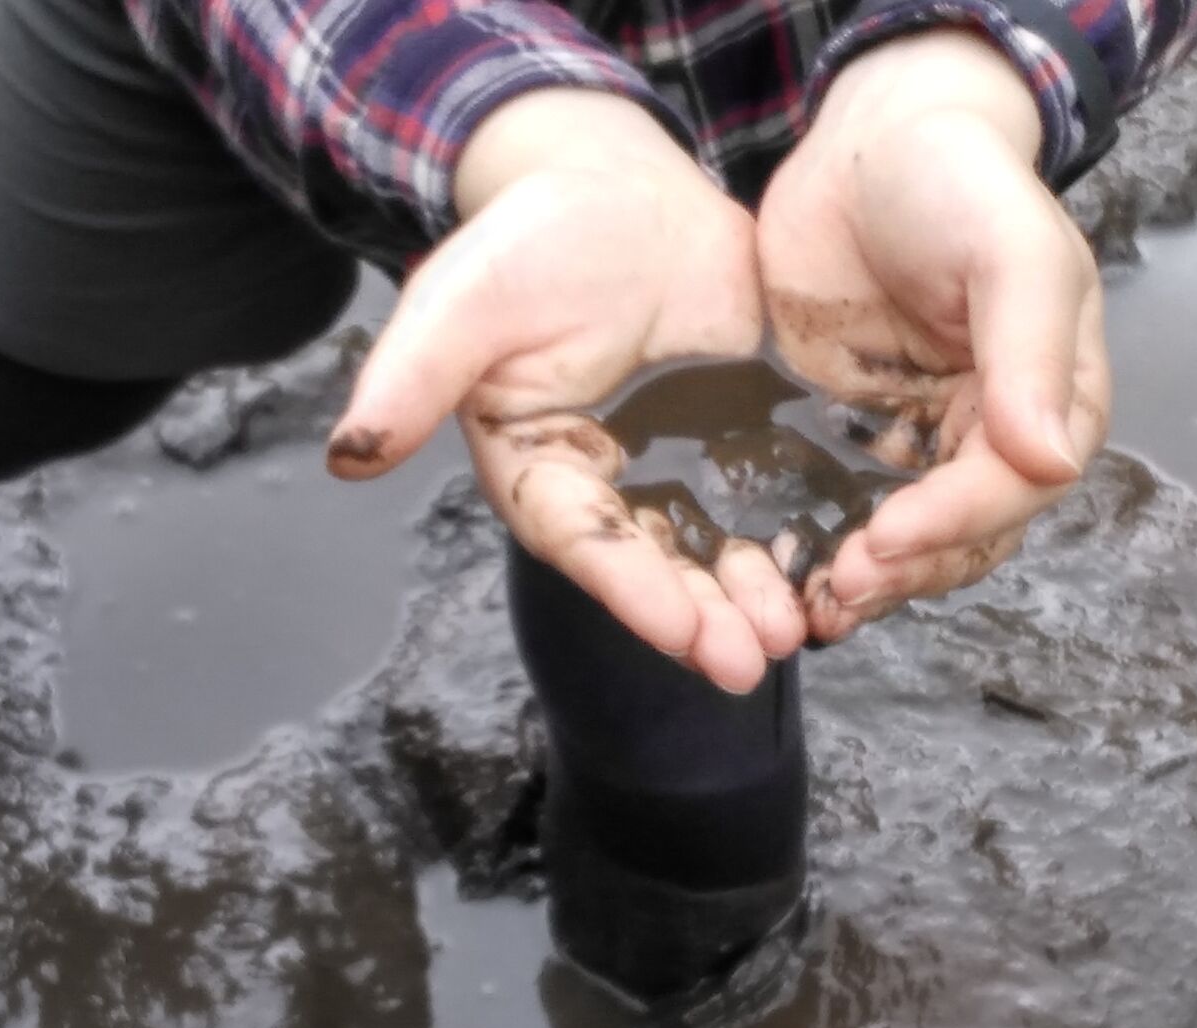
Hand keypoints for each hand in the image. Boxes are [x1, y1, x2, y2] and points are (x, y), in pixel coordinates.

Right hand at [326, 90, 804, 692]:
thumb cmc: (529, 243)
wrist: (616, 196)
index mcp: (545, 474)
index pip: (585, 543)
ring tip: (801, 630)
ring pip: (725, 549)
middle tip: (753, 660)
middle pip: (661, 569)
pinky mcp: (747, 440)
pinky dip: (809, 538)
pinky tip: (848, 567)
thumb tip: (348, 454)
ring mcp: (686, 471)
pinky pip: (780, 498)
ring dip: (761, 597)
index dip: (630, 588)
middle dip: (705, 620)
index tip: (680, 626)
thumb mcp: (464, 298)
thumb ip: (412, 374)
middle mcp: (616, 492)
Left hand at [758, 30, 1111, 641]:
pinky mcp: (847, 438)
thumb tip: (1052, 460)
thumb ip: (1030, 348)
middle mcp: (988, 435)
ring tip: (815, 606)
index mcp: (1050, 398)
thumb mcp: (1009, 247)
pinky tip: (783, 575)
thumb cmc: (954, 180)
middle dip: (908, 570)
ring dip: (869, 581)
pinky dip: (821, 547)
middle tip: (841, 589)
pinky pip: (842, 510)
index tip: (887, 539)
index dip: (954, 523)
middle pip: (964, 536)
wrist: (865, 148)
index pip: (1013, 487)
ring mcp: (913, 442)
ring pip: (907, 542)